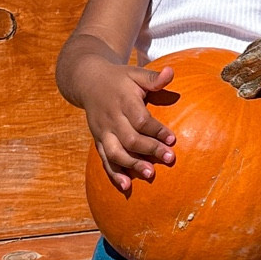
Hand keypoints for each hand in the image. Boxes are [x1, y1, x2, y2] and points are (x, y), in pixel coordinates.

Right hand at [84, 60, 176, 194]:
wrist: (88, 81)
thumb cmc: (119, 79)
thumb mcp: (135, 73)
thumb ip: (152, 77)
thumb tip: (171, 73)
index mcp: (122, 101)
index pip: (140, 119)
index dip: (156, 130)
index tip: (172, 139)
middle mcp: (111, 118)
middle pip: (129, 138)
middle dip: (149, 150)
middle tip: (169, 159)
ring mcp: (103, 131)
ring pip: (115, 152)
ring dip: (132, 165)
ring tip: (150, 174)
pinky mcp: (98, 141)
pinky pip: (105, 159)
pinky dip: (114, 173)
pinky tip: (126, 186)